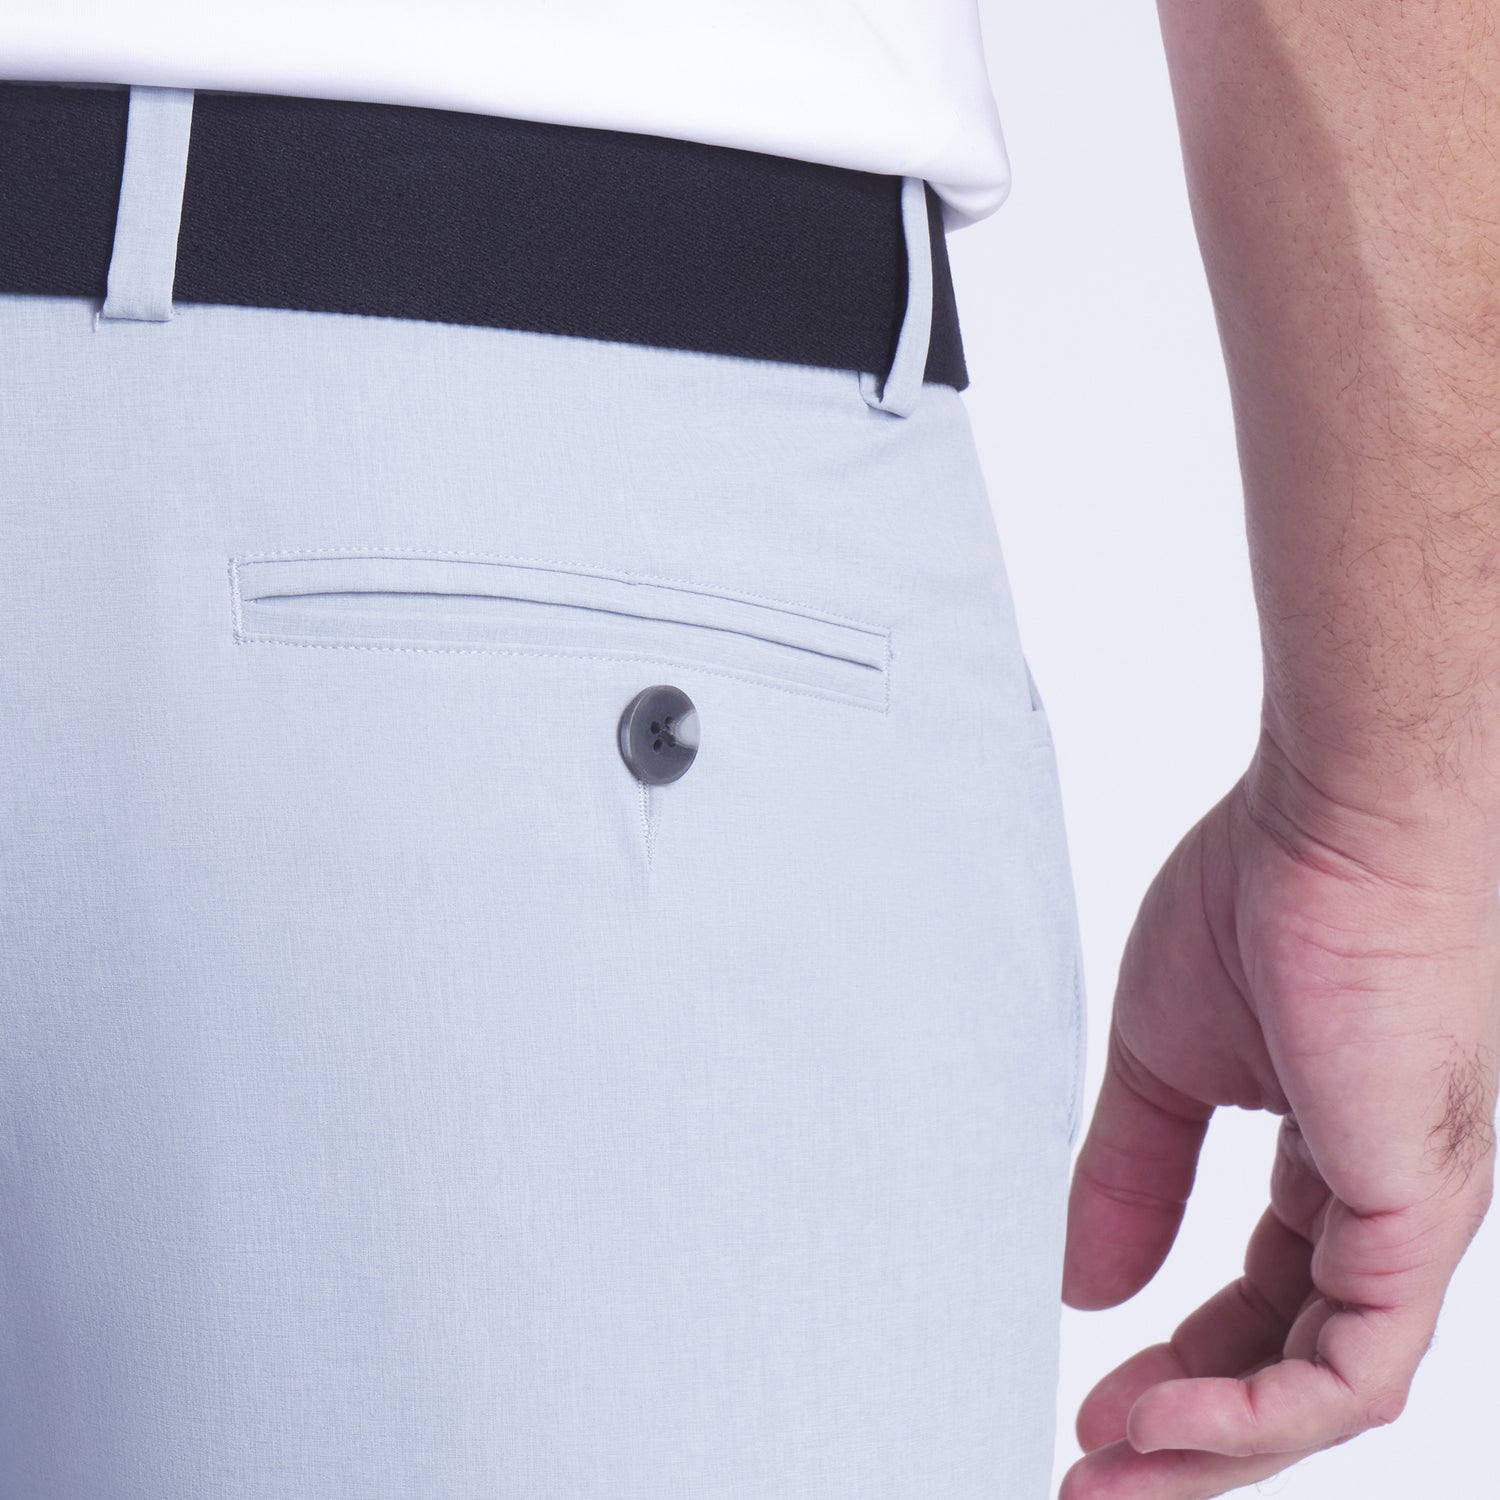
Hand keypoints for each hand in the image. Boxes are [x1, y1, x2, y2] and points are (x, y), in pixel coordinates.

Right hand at [1059, 730, 1499, 1498]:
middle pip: (1293, 1367)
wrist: (1335, 818)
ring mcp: (1410, 1214)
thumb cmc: (1264, 894)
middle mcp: (1384, 1205)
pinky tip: (1162, 1421)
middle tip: (1095, 1478)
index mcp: (1330, 1159)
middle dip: (1191, 1438)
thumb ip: (1130, 1174)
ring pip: (1328, 1387)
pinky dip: (1252, 1410)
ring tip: (1111, 1472)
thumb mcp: (1162, 1061)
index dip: (1180, 1364)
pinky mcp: (1418, 1212)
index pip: (1261, 1302)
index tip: (1095, 1400)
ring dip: (1214, 1446)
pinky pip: (1352, 1363)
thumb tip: (1085, 1279)